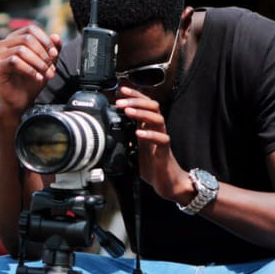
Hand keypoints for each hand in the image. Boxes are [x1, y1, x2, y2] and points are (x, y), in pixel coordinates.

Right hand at [0, 24, 60, 116]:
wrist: (21, 101)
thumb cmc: (31, 82)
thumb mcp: (46, 63)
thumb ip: (52, 49)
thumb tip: (56, 36)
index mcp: (14, 39)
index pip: (31, 29)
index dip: (45, 40)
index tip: (54, 53)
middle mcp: (3, 44)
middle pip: (27, 38)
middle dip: (43, 53)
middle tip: (51, 67)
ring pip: (21, 50)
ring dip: (38, 63)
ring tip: (46, 74)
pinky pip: (14, 62)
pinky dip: (29, 70)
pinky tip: (37, 78)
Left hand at [114, 85, 187, 200]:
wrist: (167, 183)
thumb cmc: (152, 166)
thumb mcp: (133, 149)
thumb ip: (124, 139)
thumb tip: (107, 134)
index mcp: (148, 127)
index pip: (144, 105)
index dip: (134, 95)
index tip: (121, 90)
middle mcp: (156, 130)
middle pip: (152, 106)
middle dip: (136, 101)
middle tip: (120, 103)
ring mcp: (162, 139)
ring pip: (157, 119)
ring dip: (141, 113)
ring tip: (128, 112)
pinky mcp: (165, 151)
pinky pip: (161, 139)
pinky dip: (150, 135)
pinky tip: (138, 133)